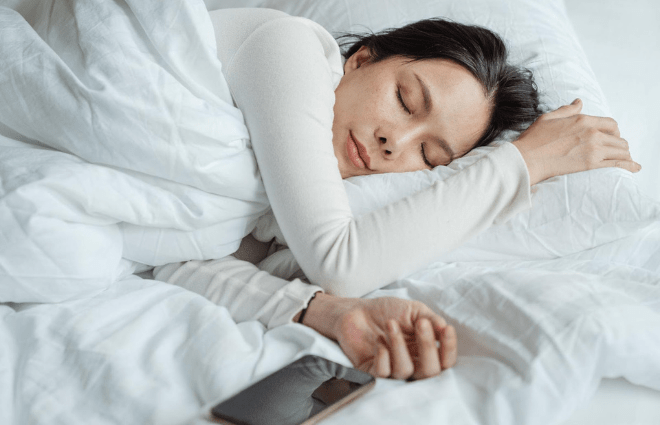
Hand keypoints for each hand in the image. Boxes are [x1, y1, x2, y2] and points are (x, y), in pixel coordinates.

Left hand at [299, 293, 456, 379]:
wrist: (356, 310)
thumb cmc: (387, 311)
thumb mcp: (414, 310)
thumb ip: (431, 320)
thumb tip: (444, 329)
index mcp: (425, 351)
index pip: (444, 361)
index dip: (449, 348)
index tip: (446, 329)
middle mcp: (412, 364)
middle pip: (430, 372)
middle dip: (428, 347)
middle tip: (421, 324)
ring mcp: (392, 370)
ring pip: (405, 371)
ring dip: (399, 345)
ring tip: (391, 324)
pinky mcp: (372, 371)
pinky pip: (383, 373)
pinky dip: (382, 357)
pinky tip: (378, 341)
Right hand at [512, 99, 640, 184]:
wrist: (527, 159)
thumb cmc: (534, 139)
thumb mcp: (549, 118)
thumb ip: (567, 110)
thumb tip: (579, 102)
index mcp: (583, 119)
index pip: (611, 123)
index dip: (614, 131)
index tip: (611, 137)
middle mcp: (592, 132)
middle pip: (618, 138)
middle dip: (619, 144)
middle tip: (615, 150)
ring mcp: (593, 148)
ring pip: (621, 150)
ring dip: (624, 155)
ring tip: (624, 160)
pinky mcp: (591, 164)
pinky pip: (618, 163)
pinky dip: (629, 165)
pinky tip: (635, 167)